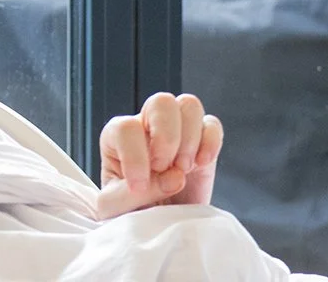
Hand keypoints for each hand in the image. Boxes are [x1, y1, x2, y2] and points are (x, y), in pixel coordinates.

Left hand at [96, 92, 223, 218]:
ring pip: (189, 105)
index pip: (126, 128)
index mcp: (116, 137)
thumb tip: (175, 177)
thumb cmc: (129, 212)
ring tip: (183, 168)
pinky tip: (201, 165)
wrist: (157, 224)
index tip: (139, 187)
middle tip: (164, 168)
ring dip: (190, 139)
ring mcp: (177, 131)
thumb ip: (133, 194)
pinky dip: (211, 143)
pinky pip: (212, 125)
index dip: (135, 157)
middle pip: (161, 102)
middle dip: (167, 138)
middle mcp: (146, 126)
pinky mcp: (202, 143)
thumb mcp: (115, 209)